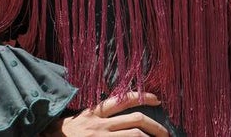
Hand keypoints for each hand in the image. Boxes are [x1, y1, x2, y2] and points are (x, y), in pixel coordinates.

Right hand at [45, 92, 169, 136]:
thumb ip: (102, 114)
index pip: (124, 100)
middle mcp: (100, 125)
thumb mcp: (83, 118)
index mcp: (96, 112)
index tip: (158, 99)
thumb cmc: (65, 132)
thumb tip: (125, 114)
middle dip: (155, 126)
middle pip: (135, 121)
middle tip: (165, 133)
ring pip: (133, 136)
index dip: (143, 97)